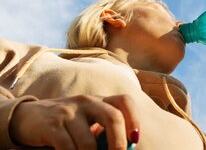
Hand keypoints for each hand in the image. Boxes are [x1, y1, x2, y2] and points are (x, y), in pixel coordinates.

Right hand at [9, 94, 139, 149]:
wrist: (29, 116)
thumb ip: (104, 132)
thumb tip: (124, 149)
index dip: (134, 118)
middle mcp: (87, 102)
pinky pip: (68, 148)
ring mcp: (69, 111)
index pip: (124, 101)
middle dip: (118, 143)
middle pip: (113, 117)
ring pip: (88, 142)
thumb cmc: (67, 124)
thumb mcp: (87, 123)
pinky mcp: (52, 125)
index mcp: (100, 101)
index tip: (135, 139)